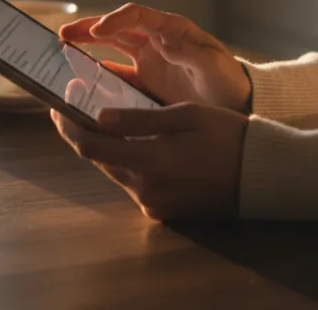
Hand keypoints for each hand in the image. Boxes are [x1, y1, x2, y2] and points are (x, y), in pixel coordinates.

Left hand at [51, 102, 247, 220]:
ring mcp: (154, 203)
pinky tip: (139, 144)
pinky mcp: (163, 211)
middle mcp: (145, 188)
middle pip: (100, 160)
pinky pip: (136, 183)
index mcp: (149, 161)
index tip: (56, 106)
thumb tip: (98, 118)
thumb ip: (139, 119)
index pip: (91, 147)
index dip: (68, 126)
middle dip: (87, 134)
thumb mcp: (185, 115)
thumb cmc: (227, 135)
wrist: (261, 175)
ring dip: (110, 148)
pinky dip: (131, 162)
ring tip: (109, 121)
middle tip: (79, 107)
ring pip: (117, 170)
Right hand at [60, 4, 251, 111]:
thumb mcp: (214, 65)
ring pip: (110, 51)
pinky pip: (115, 77)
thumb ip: (192, 53)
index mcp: (172, 30)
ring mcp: (149, 63)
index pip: (138, 16)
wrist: (235, 106)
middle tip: (62, 35)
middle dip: (89, 29)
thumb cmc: (228, 81)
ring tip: (61, 54)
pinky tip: (79, 85)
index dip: (115, 20)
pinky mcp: (144, 84)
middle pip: (116, 28)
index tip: (97, 31)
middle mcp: (156, 42)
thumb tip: (166, 40)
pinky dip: (97, 77)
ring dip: (87, 51)